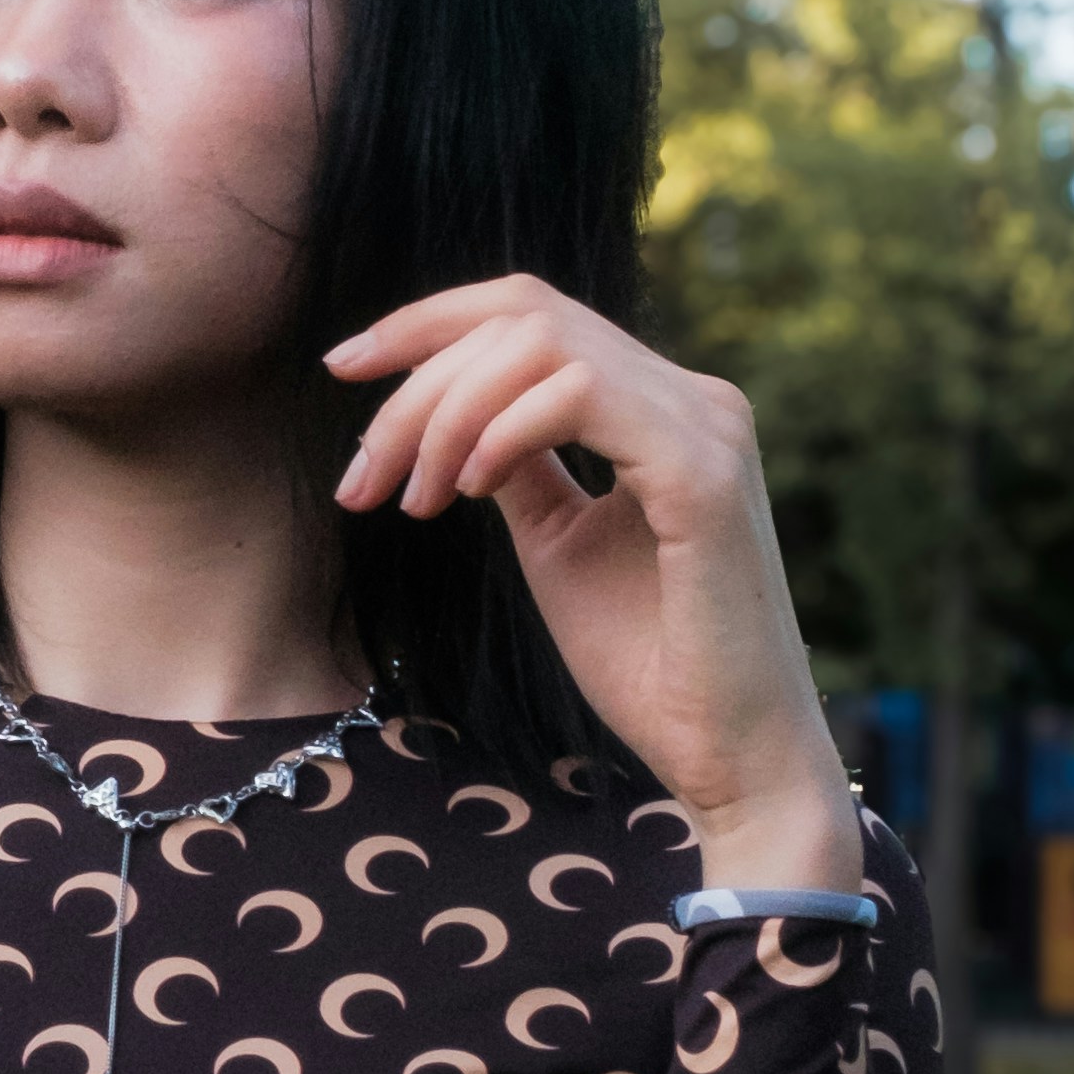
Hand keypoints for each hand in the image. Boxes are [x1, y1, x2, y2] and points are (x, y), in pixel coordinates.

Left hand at [326, 279, 860, 892]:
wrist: (732, 757)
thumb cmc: (654, 669)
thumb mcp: (560, 547)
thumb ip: (521, 470)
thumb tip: (457, 420)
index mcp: (663, 409)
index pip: (534, 315)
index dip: (427, 324)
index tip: (342, 368)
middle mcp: (694, 398)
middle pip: (524, 315)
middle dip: (416, 382)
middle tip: (362, 479)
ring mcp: (706, 426)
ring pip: (541, 342)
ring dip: (447, 413)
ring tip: (414, 500)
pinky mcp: (703, 472)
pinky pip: (579, 395)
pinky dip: (501, 432)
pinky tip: (466, 491)